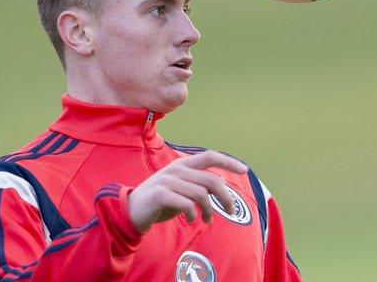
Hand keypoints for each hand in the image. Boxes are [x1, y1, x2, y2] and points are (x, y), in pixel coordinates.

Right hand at [127, 150, 247, 233]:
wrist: (131, 211)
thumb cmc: (161, 202)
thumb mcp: (183, 190)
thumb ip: (200, 185)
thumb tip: (223, 185)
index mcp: (183, 165)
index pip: (210, 156)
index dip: (228, 161)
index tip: (244, 170)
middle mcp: (177, 169)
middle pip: (211, 180)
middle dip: (226, 198)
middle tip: (231, 211)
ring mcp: (168, 181)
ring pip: (201, 194)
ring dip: (209, 210)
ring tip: (207, 220)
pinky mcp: (161, 194)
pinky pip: (186, 204)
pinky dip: (194, 213)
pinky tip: (193, 219)